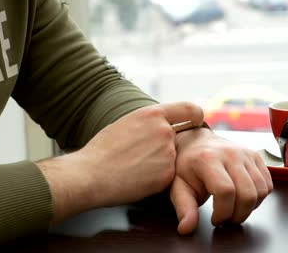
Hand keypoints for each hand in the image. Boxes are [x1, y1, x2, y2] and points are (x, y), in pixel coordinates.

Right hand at [39, 102, 203, 222]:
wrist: (90, 175)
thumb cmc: (102, 150)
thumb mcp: (126, 122)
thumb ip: (149, 121)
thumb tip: (162, 123)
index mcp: (153, 114)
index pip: (190, 109)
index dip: (196, 115)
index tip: (197, 121)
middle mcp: (164, 131)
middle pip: (180, 137)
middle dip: (168, 146)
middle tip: (145, 155)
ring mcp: (168, 154)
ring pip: (174, 158)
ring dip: (161, 163)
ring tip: (136, 167)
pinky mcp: (167, 176)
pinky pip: (169, 175)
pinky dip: (158, 178)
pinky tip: (138, 179)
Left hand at [169, 128, 272, 234]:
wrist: (197, 143)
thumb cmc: (187, 166)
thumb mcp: (178, 186)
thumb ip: (184, 208)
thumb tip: (186, 229)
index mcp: (208, 159)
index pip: (225, 192)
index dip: (223, 213)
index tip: (214, 219)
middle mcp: (231, 154)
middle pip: (247, 194)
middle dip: (238, 215)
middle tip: (226, 218)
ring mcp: (246, 154)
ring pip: (261, 191)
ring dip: (250, 208)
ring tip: (234, 209)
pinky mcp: (257, 157)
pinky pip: (268, 185)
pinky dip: (259, 198)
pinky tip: (243, 198)